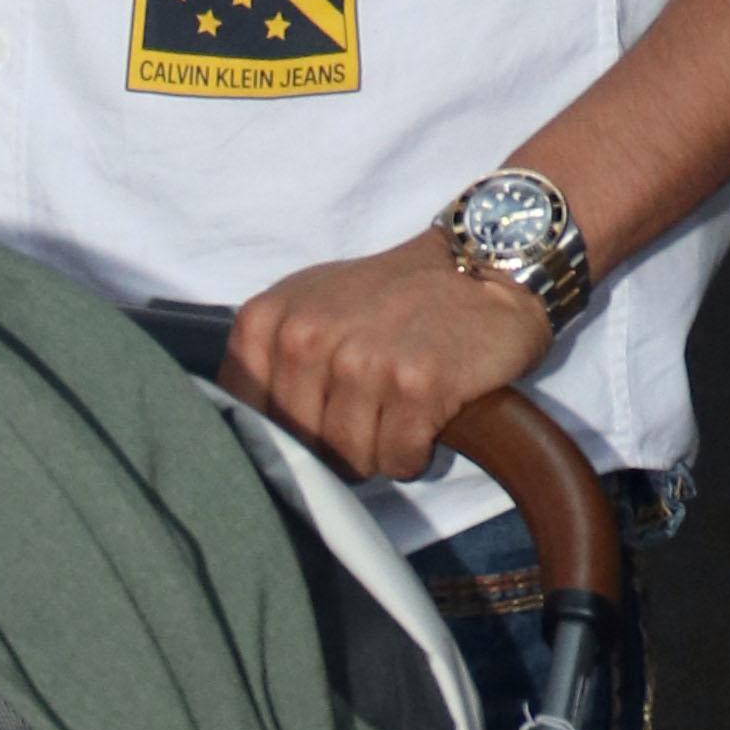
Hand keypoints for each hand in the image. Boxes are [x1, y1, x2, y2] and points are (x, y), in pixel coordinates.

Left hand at [222, 233, 550, 484]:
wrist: (483, 269)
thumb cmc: (393, 297)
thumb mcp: (310, 306)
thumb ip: (268, 360)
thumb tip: (247, 439)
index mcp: (268, 318)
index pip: (246, 416)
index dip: (285, 434)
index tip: (319, 415)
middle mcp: (306, 337)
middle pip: (301, 446)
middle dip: (337, 445)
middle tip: (371, 409)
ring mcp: (360, 361)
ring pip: (349, 460)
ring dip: (380, 450)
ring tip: (400, 408)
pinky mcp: (414, 385)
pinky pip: (397, 460)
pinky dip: (415, 452)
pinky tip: (426, 414)